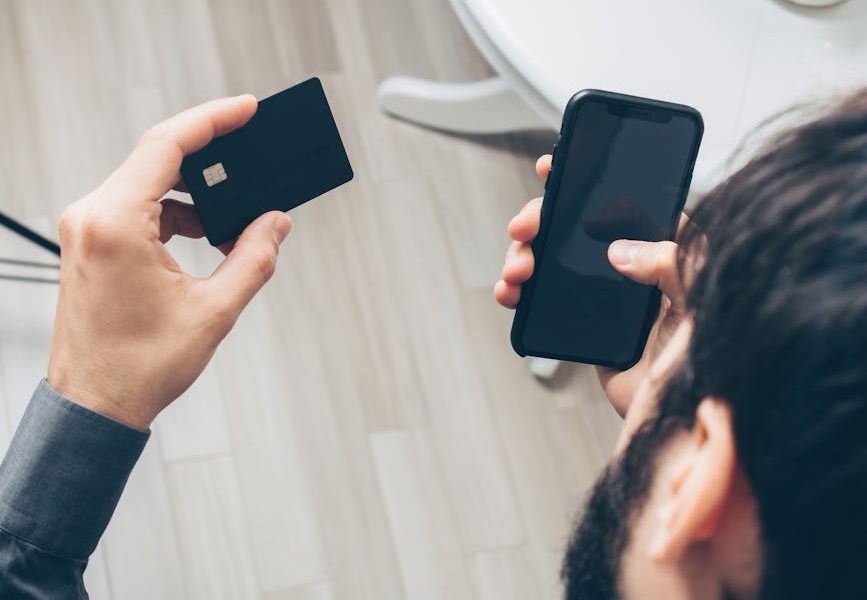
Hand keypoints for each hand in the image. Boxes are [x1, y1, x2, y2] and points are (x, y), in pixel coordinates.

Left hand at [48, 95, 291, 428]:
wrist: (94, 405)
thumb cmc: (140, 366)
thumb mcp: (214, 311)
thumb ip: (252, 258)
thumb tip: (276, 224)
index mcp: (115, 223)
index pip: (166, 145)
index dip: (213, 119)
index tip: (247, 108)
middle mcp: (92, 216)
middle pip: (157, 158)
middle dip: (211, 157)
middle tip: (253, 155)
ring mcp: (86, 229)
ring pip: (149, 185)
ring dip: (196, 195)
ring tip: (236, 221)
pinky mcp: (90, 244)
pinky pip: (139, 209)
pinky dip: (176, 215)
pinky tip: (207, 237)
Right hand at [494, 155, 687, 417]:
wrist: (685, 424)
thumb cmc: (710, 362)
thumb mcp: (704, 301)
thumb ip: (673, 263)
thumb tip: (619, 250)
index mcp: (666, 250)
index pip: (623, 200)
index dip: (586, 179)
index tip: (554, 168)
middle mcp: (634, 267)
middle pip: (575, 226)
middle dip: (542, 220)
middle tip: (524, 227)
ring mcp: (605, 297)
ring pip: (553, 260)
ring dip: (524, 257)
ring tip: (515, 272)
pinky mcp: (584, 327)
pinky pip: (544, 301)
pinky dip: (521, 294)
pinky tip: (510, 294)